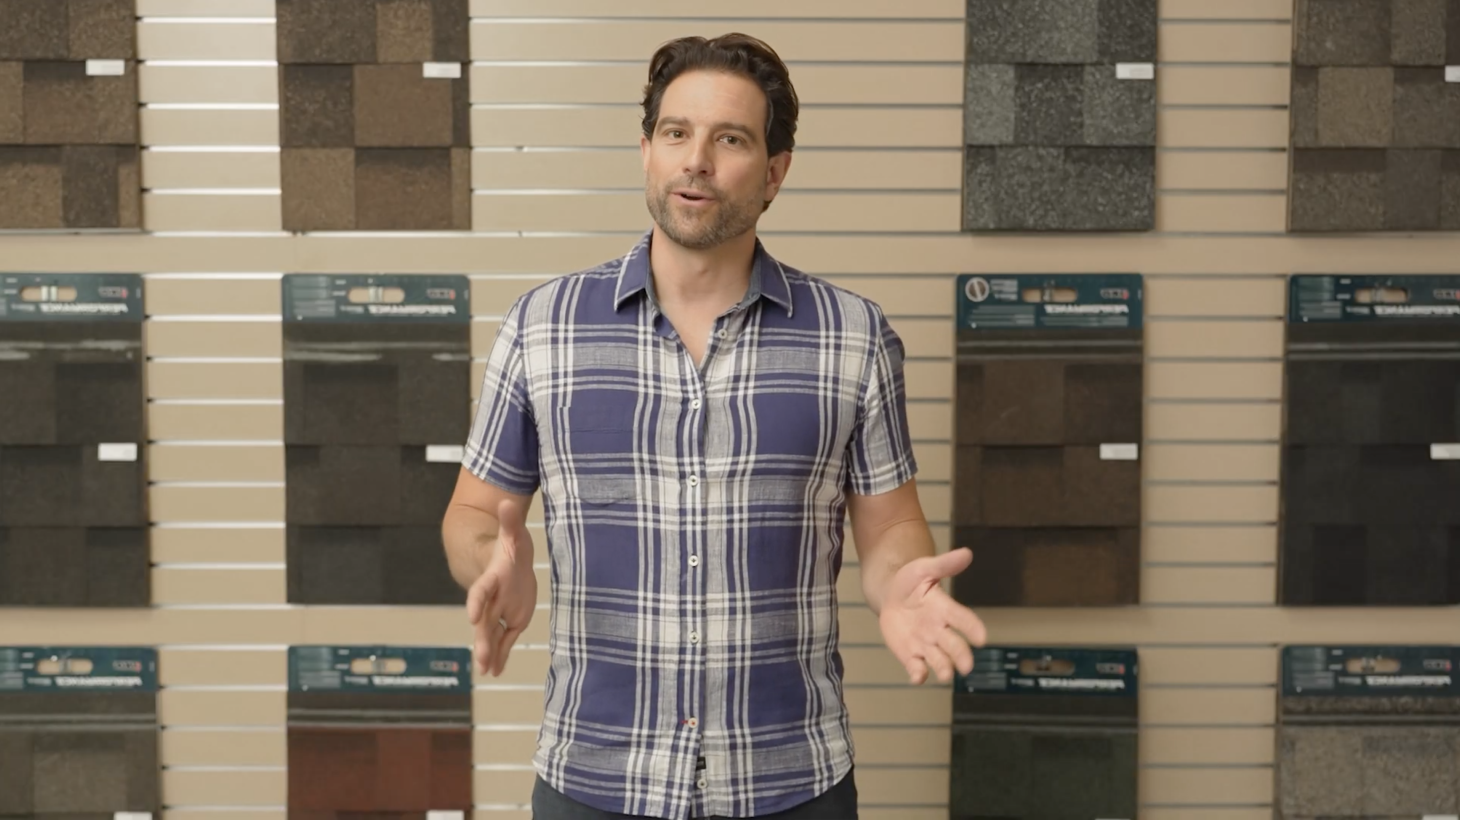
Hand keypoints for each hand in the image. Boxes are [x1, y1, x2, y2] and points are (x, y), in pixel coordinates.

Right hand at [465, 498, 536, 676]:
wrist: (504, 561)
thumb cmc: (508, 548)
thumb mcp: (512, 535)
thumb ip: (510, 522)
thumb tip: (507, 502)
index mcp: (492, 579)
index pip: (481, 592)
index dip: (476, 603)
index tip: (472, 617)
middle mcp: (492, 599)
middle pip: (484, 621)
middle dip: (482, 639)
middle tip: (479, 658)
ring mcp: (499, 611)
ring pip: (491, 635)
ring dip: (488, 652)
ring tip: (485, 671)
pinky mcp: (510, 620)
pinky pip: (504, 640)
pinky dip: (500, 656)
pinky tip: (495, 672)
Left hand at [878, 547, 986, 684]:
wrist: (890, 595)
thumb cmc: (911, 581)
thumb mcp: (924, 568)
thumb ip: (944, 564)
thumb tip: (966, 553)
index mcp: (945, 609)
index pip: (963, 619)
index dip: (972, 628)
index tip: (981, 637)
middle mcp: (940, 630)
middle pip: (954, 645)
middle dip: (961, 656)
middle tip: (966, 667)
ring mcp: (926, 644)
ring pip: (939, 661)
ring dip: (943, 668)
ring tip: (945, 674)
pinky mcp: (911, 655)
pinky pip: (917, 668)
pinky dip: (918, 675)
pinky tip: (917, 677)